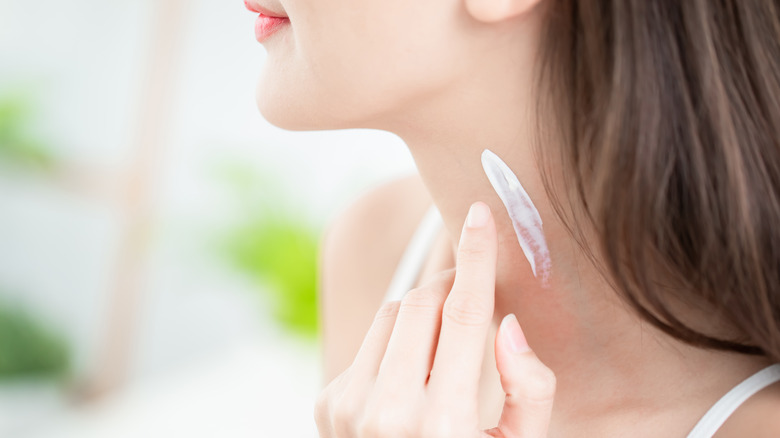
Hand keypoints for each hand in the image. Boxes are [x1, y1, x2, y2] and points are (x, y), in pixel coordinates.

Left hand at [314, 201, 555, 437]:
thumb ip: (529, 389)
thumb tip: (506, 325)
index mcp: (447, 425)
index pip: (466, 313)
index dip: (477, 256)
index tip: (480, 214)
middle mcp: (389, 415)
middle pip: (424, 302)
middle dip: (452, 284)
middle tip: (472, 292)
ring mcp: (350, 410)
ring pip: (393, 313)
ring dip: (424, 313)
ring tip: (444, 347)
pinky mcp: (328, 406)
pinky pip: (369, 341)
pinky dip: (396, 340)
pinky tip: (411, 373)